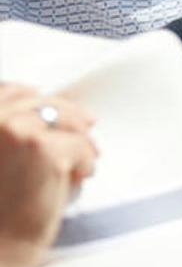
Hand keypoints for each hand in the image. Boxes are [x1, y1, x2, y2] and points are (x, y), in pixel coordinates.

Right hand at [0, 85, 96, 266]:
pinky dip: (86, 161)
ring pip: (66, 120)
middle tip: (89, 126)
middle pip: (42, 101)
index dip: (37, 98)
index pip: (9, 90)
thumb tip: (45, 105)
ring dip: (80, 138)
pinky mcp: (43, 148)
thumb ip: (8, 130)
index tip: (57, 108)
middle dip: (69, 115)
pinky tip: (81, 176)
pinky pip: (81, 145)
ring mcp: (14, 130)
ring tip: (85, 158)